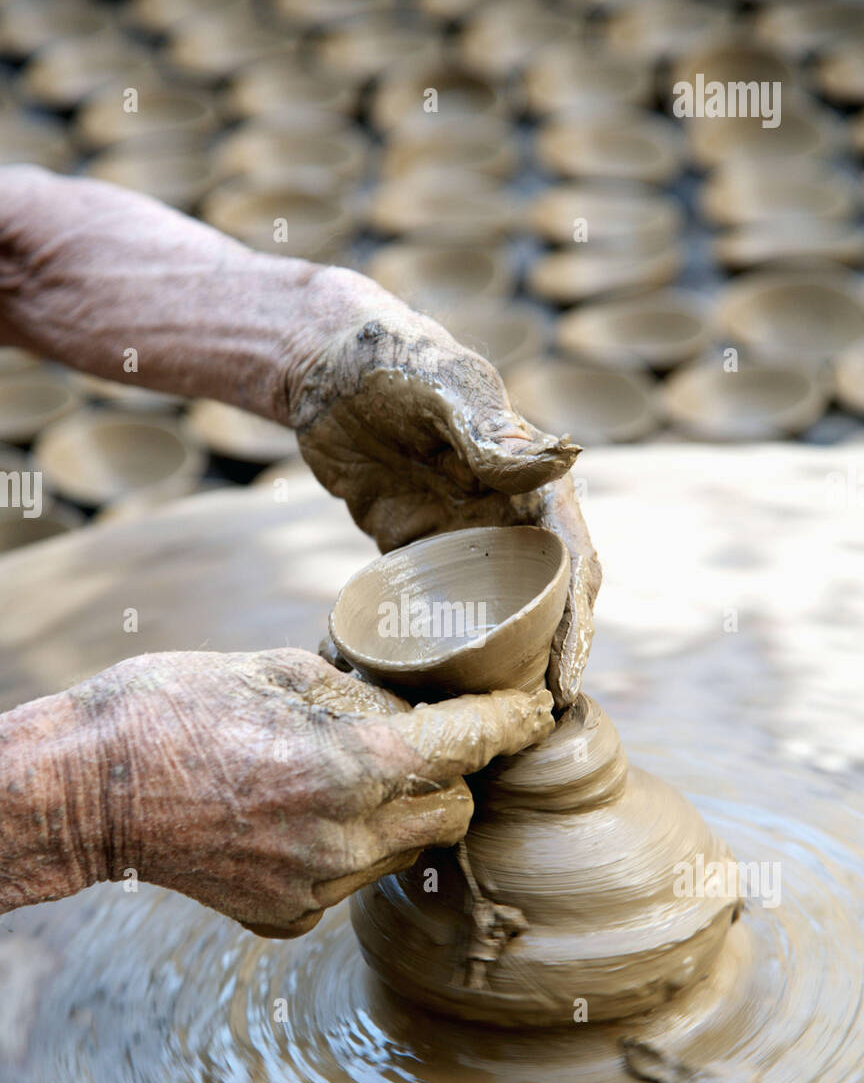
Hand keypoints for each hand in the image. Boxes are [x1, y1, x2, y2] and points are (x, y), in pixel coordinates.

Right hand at [88, 648, 553, 936]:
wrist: (89, 789)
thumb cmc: (176, 708)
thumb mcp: (283, 670)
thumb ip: (367, 698)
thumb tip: (419, 708)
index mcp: (355, 764)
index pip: (472, 745)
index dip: (512, 722)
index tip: (534, 709)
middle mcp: (349, 838)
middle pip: (455, 813)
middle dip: (454, 776)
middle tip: (426, 740)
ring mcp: (319, 888)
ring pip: (406, 851)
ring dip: (401, 814)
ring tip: (346, 775)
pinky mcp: (289, 916)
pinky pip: (352, 881)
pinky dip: (348, 848)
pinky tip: (300, 818)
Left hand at [284, 267, 602, 706]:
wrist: (321, 363)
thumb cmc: (388, 362)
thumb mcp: (437, 392)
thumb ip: (491, 432)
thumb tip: (567, 462)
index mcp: (530, 477)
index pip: (572, 560)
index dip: (577, 623)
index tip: (567, 679)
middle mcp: (507, 510)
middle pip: (547, 595)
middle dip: (553, 655)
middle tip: (541, 717)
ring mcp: (463, 531)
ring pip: (498, 607)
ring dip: (506, 659)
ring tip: (498, 719)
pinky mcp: (417, 544)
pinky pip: (440, 602)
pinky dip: (443, 640)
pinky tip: (436, 684)